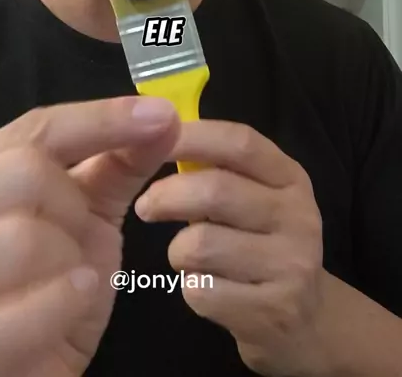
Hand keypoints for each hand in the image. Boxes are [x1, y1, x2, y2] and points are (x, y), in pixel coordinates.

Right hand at [0, 96, 178, 376]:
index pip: (32, 130)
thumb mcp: (78, 225)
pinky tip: (74, 302)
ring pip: (20, 238)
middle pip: (22, 170)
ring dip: (69, 260)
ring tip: (72, 281)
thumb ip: (112, 169)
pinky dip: (59, 306)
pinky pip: (7, 318)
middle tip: (83, 238)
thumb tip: (162, 118)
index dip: (101, 119)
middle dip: (75, 202)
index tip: (161, 116)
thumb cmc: (41, 297)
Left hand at [134, 120, 323, 376]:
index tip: (148, 140)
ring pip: (200, 245)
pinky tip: (208, 289)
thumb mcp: (254, 195)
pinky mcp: (273, 312)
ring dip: (178, 251)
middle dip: (166, 196)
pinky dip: (191, 289)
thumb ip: (215, 165)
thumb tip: (154, 131)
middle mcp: (298, 215)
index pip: (239, 143)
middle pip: (214, 191)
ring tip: (188, 257)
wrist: (307, 322)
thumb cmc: (260, 243)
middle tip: (145, 206)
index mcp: (290, 176)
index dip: (191, 137)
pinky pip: (201, 291)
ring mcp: (290, 265)